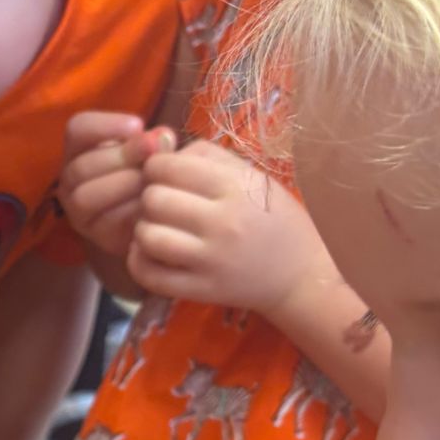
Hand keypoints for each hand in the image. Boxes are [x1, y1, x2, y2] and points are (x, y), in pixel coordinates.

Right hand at [61, 111, 175, 262]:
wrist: (156, 216)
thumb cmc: (150, 172)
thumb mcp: (152, 151)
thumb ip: (155, 142)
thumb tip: (164, 137)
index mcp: (79, 150)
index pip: (77, 129)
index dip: (104, 125)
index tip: (139, 124)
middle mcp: (70, 181)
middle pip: (81, 166)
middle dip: (121, 156)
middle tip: (153, 148)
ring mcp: (78, 212)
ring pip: (86, 197)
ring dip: (123, 184)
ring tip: (152, 178)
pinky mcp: (97, 235)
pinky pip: (108, 223)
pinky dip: (132, 211)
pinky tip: (153, 204)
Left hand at [130, 138, 335, 317]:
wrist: (301, 274)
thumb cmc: (275, 218)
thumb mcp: (253, 177)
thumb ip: (208, 157)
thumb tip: (163, 149)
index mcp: (235, 187)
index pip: (169, 167)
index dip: (155, 167)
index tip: (162, 175)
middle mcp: (222, 222)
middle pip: (154, 199)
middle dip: (149, 197)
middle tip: (160, 203)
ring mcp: (210, 260)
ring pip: (147, 236)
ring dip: (143, 229)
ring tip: (156, 227)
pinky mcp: (201, 290)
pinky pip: (149, 274)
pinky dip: (138, 261)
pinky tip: (148, 252)